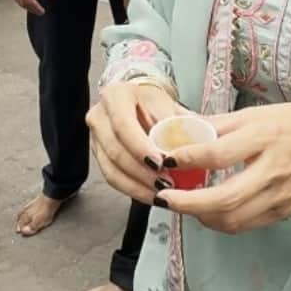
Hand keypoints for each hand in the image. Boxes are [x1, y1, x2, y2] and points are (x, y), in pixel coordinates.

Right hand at [86, 80, 188, 203]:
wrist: (140, 104)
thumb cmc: (154, 104)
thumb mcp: (169, 106)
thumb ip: (179, 126)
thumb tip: (194, 149)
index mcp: (116, 96)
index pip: (124, 124)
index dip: (140, 147)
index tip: (160, 163)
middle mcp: (100, 116)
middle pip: (115, 151)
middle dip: (141, 172)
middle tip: (165, 183)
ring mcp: (95, 137)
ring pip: (111, 169)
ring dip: (137, 186)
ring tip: (160, 193)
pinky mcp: (98, 155)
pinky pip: (112, 178)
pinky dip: (132, 189)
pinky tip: (150, 194)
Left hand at [156, 103, 290, 234]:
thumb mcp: (257, 113)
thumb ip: (218, 125)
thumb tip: (179, 127)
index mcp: (264, 137)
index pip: (219, 154)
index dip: (188, 159)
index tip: (165, 160)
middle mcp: (273, 169)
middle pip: (224, 198)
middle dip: (187, 203)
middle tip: (164, 198)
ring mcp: (279, 195)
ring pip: (232, 219)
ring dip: (200, 216)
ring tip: (182, 204)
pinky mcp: (282, 211)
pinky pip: (244, 224)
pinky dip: (220, 221)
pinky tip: (207, 210)